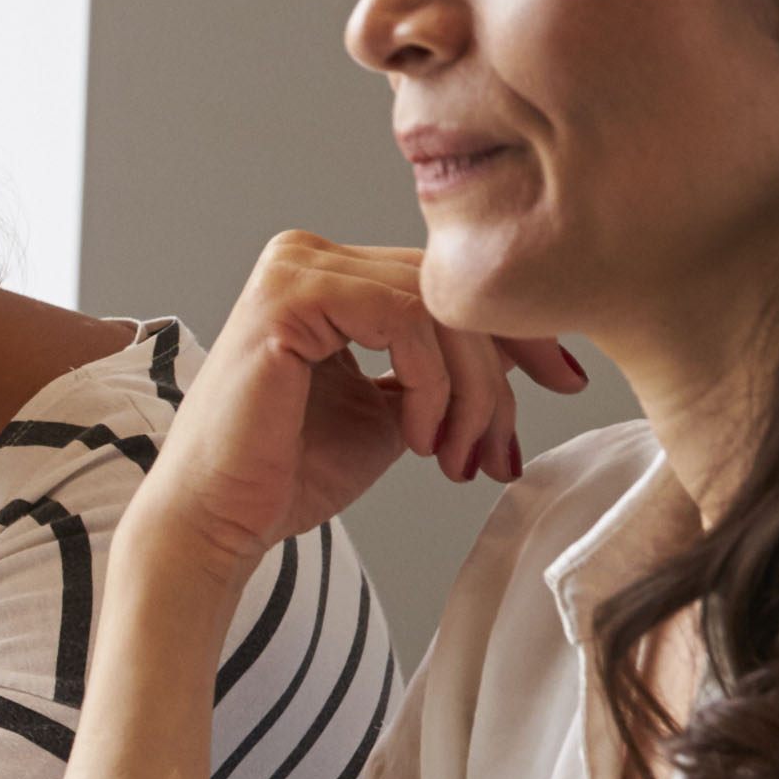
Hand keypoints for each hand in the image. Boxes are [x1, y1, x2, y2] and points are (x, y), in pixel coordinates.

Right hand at [130, 233, 585, 590]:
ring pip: (436, 306)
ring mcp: (296, 268)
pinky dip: (429, 384)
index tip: (562, 385)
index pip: (447, 285)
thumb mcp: (393, 412)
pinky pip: (403, 319)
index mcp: (331, 275)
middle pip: (450, 291)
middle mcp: (310, 256)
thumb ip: (443, 372)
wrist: (217, 522)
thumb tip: (532, 360)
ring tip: (456, 458)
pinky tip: (417, 438)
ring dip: (467, 391)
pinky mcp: (289, 295)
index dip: (516, 334)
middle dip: (500, 373)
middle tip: (504, 449)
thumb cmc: (287, 475)